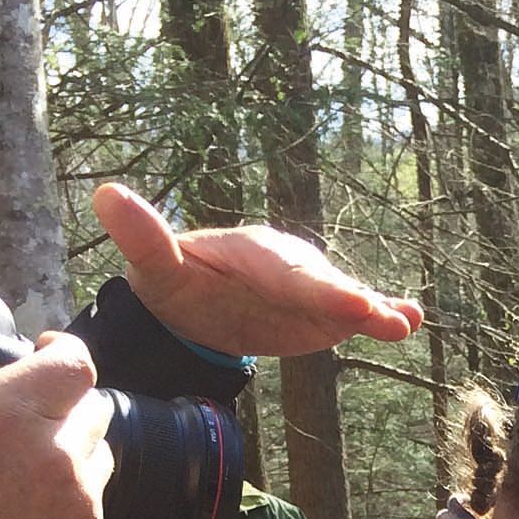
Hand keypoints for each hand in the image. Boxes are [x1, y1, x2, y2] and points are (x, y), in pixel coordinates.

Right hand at [0, 322, 112, 518]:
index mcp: (11, 410)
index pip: (75, 362)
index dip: (63, 349)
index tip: (42, 349)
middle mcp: (56, 448)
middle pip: (92, 402)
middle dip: (65, 397)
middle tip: (30, 405)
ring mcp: (78, 492)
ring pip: (100, 447)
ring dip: (76, 440)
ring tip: (34, 450)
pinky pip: (97, 490)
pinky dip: (76, 482)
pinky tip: (35, 490)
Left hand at [94, 183, 421, 356]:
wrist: (194, 306)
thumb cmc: (176, 283)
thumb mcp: (155, 266)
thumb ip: (144, 237)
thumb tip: (107, 196)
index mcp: (252, 252)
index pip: (286, 272)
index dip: (317, 288)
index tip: (350, 302)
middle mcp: (289, 265)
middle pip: (323, 285)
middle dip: (349, 299)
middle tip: (377, 314)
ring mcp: (310, 289)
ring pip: (345, 298)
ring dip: (376, 310)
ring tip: (403, 322)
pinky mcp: (323, 312)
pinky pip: (354, 311)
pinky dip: (383, 314)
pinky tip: (410, 321)